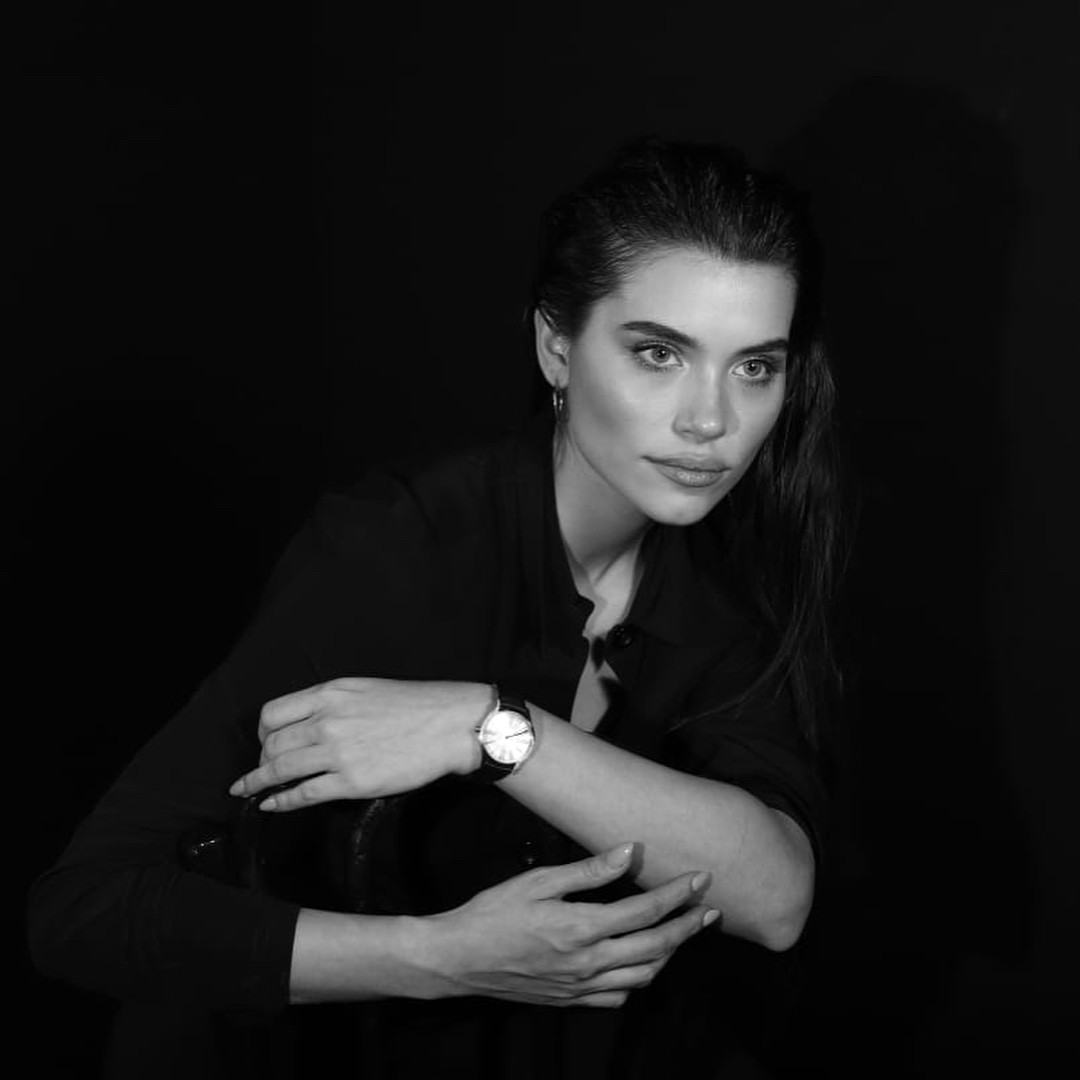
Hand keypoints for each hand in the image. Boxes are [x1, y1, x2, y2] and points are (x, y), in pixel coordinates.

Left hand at [229, 677, 491, 808]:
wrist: (451, 724)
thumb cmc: (417, 705)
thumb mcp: (367, 689)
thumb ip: (335, 703)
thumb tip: (312, 723)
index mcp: (330, 694)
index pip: (273, 713)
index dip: (263, 732)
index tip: (264, 742)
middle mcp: (327, 720)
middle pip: (272, 743)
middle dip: (261, 759)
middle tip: (261, 770)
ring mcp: (337, 752)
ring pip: (280, 769)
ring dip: (259, 782)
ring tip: (247, 790)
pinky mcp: (351, 782)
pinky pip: (303, 794)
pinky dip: (281, 801)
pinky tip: (271, 805)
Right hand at [410, 843, 720, 1007]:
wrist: (458, 960)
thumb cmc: (494, 912)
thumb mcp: (540, 880)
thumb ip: (590, 870)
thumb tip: (630, 851)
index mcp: (583, 929)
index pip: (645, 911)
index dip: (677, 894)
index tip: (700, 878)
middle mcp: (589, 964)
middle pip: (656, 947)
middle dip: (688, 927)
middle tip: (710, 908)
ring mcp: (581, 987)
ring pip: (643, 976)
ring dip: (669, 954)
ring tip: (683, 932)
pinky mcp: (570, 1001)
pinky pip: (618, 997)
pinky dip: (640, 979)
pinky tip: (642, 963)